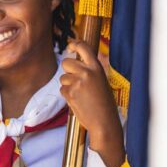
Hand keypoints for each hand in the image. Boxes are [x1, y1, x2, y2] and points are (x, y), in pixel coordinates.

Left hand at [60, 40, 124, 166]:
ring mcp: (77, 82)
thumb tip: (75, 65)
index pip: (83, 48)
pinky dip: (67, 95)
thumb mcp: (101, 82)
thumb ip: (90, 71)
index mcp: (97, 68)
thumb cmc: (104, 104)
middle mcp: (86, 72)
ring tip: (81, 95)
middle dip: (67, 70)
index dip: (74, 44)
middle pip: (66, 62)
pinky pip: (62, 89)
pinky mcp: (70, 93)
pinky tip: (78, 101)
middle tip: (74, 80)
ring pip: (63, 78)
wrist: (104, 121)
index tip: (70, 46)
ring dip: (68, 85)